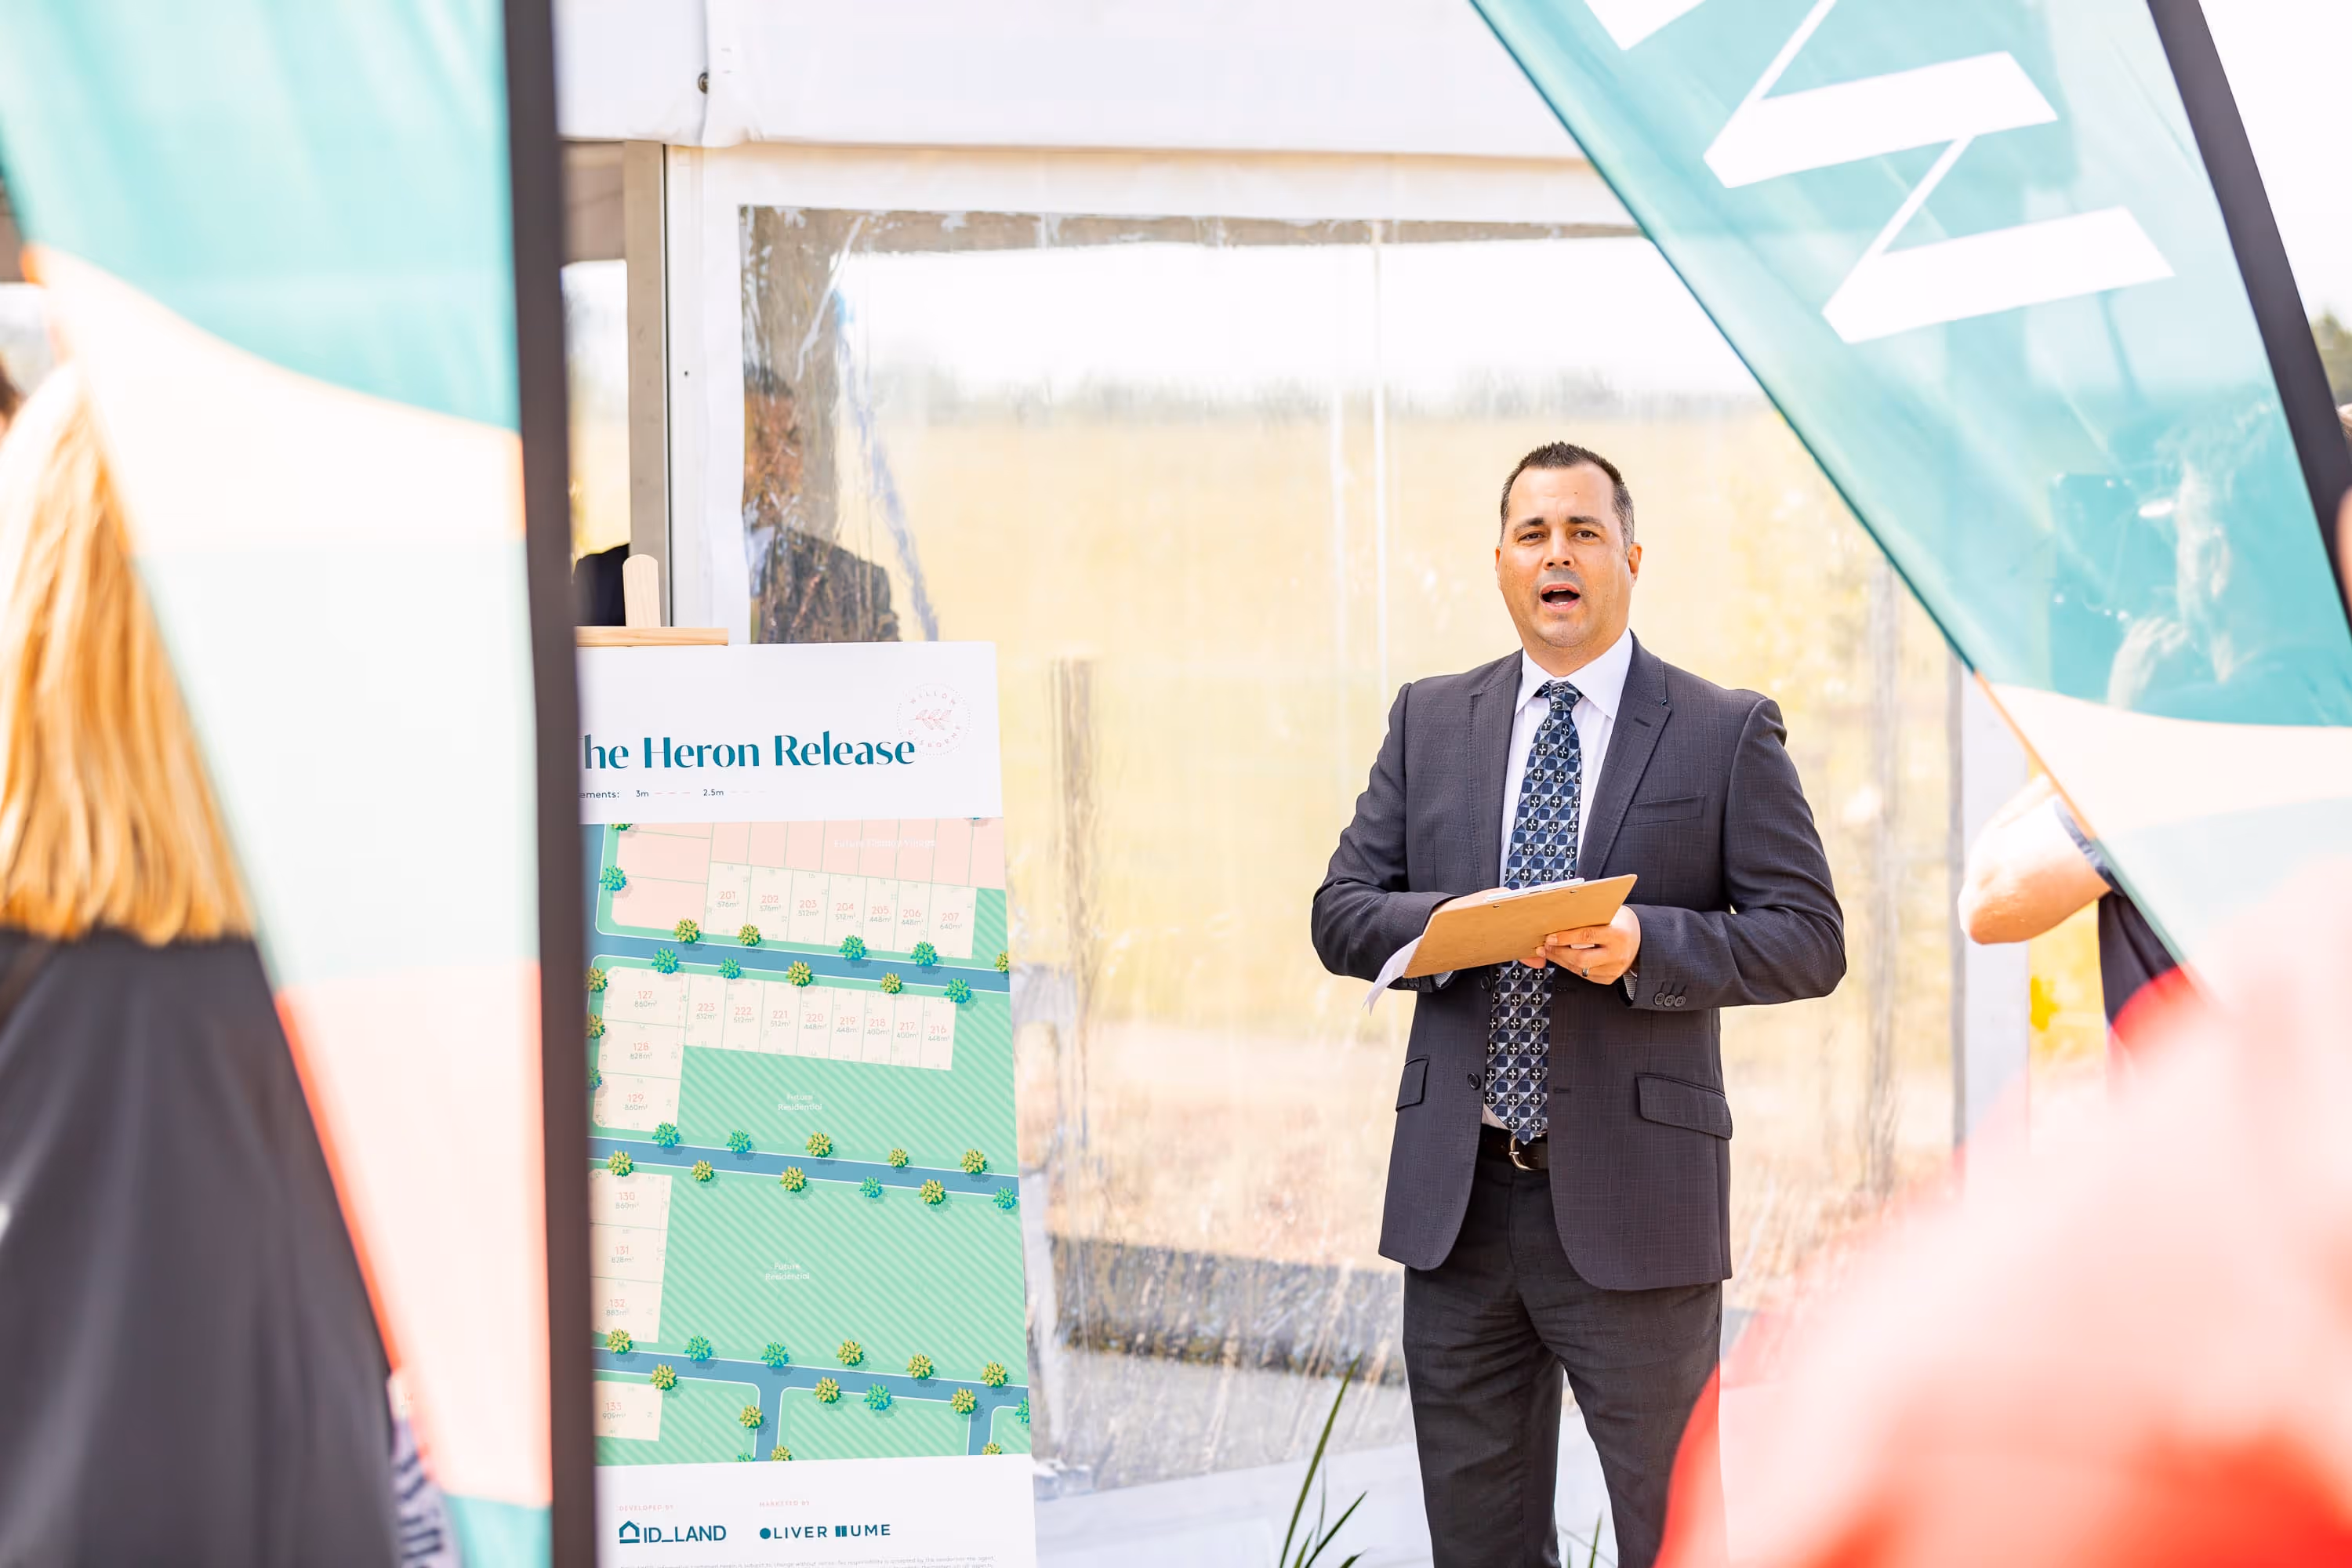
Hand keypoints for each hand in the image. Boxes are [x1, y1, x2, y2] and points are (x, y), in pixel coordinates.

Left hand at [1517, 905, 1641, 983]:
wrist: (1641, 941)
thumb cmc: (1622, 924)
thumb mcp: (1611, 915)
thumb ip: (1591, 917)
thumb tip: (1562, 917)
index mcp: (1617, 935)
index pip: (1586, 936)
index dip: (1565, 938)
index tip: (1550, 936)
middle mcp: (1617, 954)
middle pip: (1581, 958)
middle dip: (1558, 952)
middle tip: (1546, 946)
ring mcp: (1614, 969)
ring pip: (1580, 969)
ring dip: (1561, 961)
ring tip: (1549, 952)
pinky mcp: (1609, 978)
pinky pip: (1585, 975)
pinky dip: (1571, 967)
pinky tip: (1562, 959)